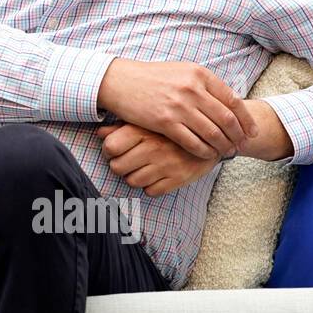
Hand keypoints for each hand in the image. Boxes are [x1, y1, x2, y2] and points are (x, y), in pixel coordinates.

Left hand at [96, 122, 221, 196]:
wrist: (212, 134)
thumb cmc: (171, 128)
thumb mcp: (147, 121)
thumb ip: (121, 128)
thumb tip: (100, 133)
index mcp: (143, 130)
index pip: (110, 147)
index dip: (109, 150)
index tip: (116, 149)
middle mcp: (153, 148)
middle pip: (117, 167)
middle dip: (120, 165)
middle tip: (128, 160)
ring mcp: (166, 164)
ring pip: (132, 181)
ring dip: (134, 177)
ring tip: (143, 167)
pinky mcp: (178, 178)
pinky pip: (151, 191)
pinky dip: (150, 186)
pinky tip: (156, 175)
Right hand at [98, 58, 257, 158]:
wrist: (120, 81)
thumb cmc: (151, 78)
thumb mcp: (181, 71)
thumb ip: (204, 84)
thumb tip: (228, 100)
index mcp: (199, 74)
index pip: (233, 100)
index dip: (246, 119)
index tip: (251, 131)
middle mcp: (192, 89)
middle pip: (227, 119)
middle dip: (238, 136)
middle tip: (240, 146)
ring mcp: (179, 106)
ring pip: (213, 133)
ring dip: (223, 146)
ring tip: (226, 152)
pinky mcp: (165, 122)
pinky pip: (193, 142)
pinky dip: (204, 151)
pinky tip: (207, 155)